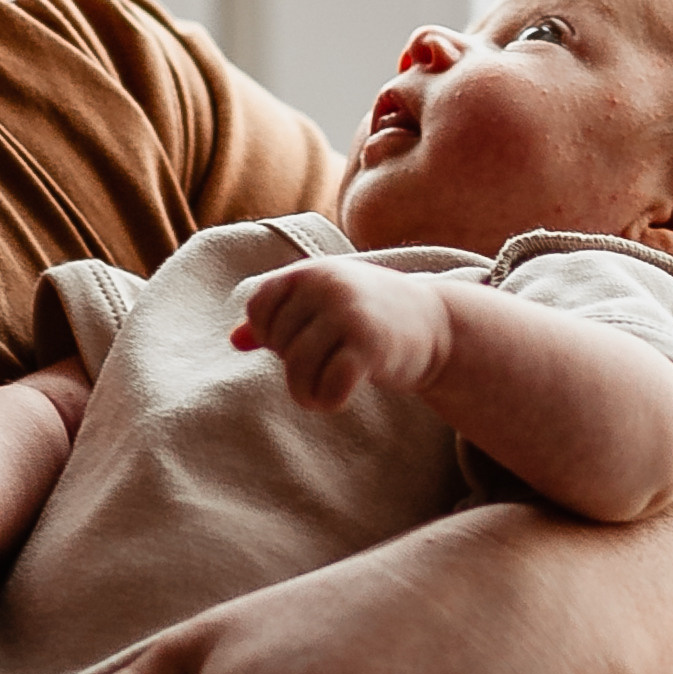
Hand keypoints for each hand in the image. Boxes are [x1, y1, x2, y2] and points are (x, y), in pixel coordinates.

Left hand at [231, 258, 448, 411]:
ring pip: (299, 369)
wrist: (437, 323)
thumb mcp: (325, 305)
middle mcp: (326, 285)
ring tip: (323, 391)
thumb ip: (282, 317)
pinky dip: (327, 401)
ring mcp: (348, 313)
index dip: (270, 336)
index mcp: (310, 272)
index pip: (259, 308)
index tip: (297, 345)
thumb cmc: (371, 315)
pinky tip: (339, 398)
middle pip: (280, 344)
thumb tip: (235, 340)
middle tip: (325, 367)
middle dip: (296, 367)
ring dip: (307, 393)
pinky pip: (327, 386)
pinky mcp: (369, 344)